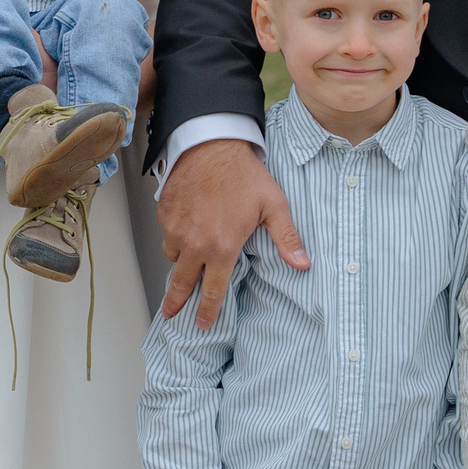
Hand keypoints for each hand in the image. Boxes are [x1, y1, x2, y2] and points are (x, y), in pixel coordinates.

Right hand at [156, 138, 307, 327]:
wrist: (210, 144)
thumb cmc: (243, 174)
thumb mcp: (273, 205)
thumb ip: (287, 238)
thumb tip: (303, 264)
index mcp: (221, 248)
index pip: (212, 291)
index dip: (208, 311)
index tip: (202, 324)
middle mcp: (194, 244)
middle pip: (182, 283)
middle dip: (176, 302)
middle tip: (171, 314)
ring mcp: (175, 229)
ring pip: (174, 257)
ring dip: (181, 261)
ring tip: (190, 259)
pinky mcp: (164, 214)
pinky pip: (167, 235)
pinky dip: (175, 237)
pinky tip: (187, 228)